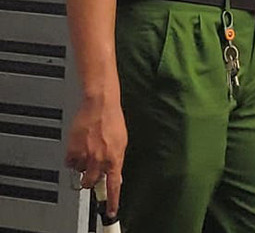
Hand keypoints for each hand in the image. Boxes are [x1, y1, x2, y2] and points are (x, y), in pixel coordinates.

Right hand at [65, 94, 125, 215]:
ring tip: (88, 151)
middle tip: (91, 171)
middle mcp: (100, 159)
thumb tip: (116, 176)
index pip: (114, 186)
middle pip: (91, 183)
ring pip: (80, 173)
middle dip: (90, 180)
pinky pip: (70, 163)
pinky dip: (73, 159)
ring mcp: (85, 156)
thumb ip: (117, 160)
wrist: (100, 105)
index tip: (110, 211)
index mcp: (115, 158)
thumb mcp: (122, 142)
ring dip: (82, 167)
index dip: (112, 201)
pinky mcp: (72, 150)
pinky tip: (79, 148)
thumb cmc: (112, 120)